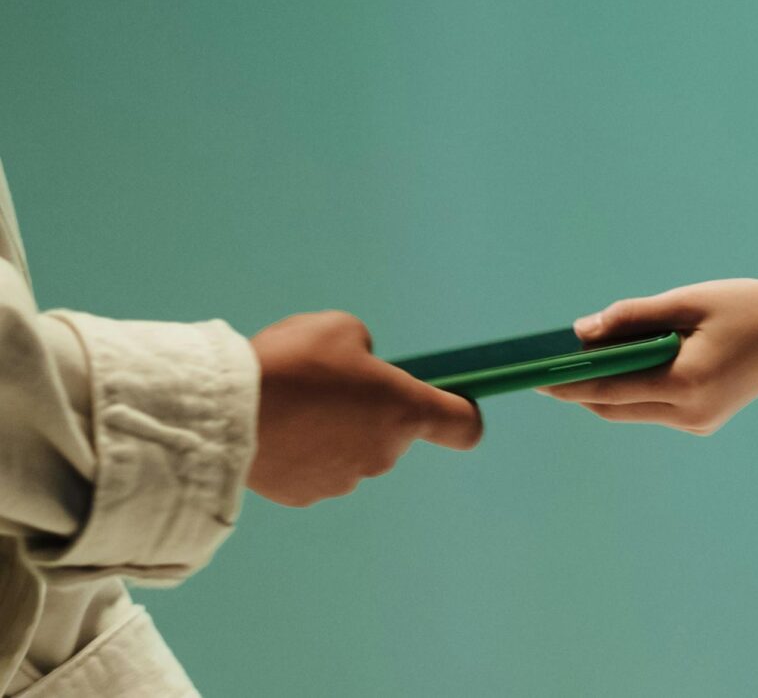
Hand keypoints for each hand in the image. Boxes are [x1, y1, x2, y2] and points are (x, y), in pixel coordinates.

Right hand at [247, 310, 482, 505]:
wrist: (229, 413)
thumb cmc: (293, 362)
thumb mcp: (340, 328)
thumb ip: (363, 347)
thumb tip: (358, 363)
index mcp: (404, 410)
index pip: (463, 425)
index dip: (463, 411)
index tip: (454, 400)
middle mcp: (384, 452)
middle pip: (393, 429)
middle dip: (371, 407)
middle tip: (331, 380)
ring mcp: (345, 479)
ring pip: (351, 448)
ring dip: (333, 428)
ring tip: (292, 400)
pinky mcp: (305, 496)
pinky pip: (314, 466)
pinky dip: (302, 449)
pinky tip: (274, 426)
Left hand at [538, 278, 757, 434]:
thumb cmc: (745, 306)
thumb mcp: (684, 302)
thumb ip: (631, 317)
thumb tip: (581, 331)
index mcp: (686, 382)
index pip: (608, 389)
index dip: (566, 382)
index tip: (532, 373)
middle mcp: (690, 412)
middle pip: (613, 406)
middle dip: (577, 387)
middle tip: (542, 363)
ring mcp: (698, 421)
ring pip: (630, 408)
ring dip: (601, 386)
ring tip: (570, 359)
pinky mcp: (703, 419)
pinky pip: (651, 405)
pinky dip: (629, 386)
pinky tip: (613, 363)